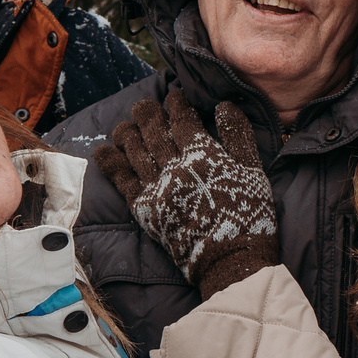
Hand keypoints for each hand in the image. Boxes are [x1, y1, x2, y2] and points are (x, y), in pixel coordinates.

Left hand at [91, 89, 279, 297]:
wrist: (230, 260)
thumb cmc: (249, 215)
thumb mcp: (254, 172)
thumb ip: (239, 137)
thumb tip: (224, 105)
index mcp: (204, 155)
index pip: (184, 121)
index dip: (177, 105)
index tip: (173, 97)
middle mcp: (176, 167)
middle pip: (155, 132)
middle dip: (147, 115)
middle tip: (142, 106)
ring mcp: (157, 188)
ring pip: (135, 152)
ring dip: (127, 134)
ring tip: (125, 126)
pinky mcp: (145, 209)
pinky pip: (122, 181)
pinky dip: (111, 164)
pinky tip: (103, 151)